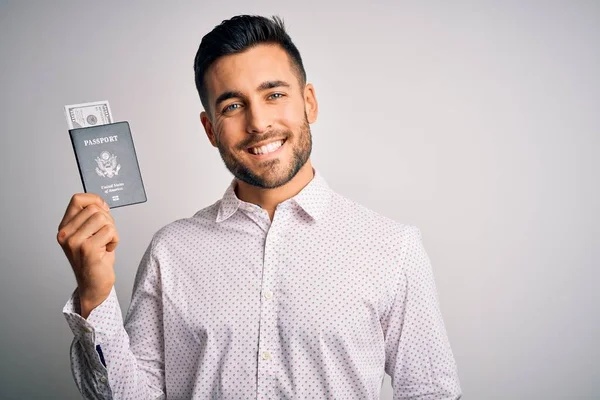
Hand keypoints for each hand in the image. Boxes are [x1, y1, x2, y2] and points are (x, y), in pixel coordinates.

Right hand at [57, 193, 119, 317]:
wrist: (94, 285)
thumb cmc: (95, 259)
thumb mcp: (90, 234)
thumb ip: (91, 217)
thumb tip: (100, 202)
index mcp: (65, 227)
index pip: (78, 199)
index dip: (95, 200)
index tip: (103, 210)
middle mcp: (66, 234)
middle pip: (95, 208)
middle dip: (108, 220)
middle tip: (105, 236)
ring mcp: (75, 242)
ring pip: (103, 218)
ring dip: (112, 231)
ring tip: (105, 243)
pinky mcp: (87, 249)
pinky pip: (110, 231)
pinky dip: (115, 240)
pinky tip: (107, 250)